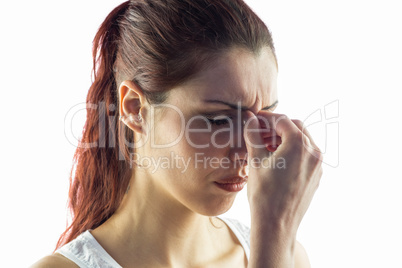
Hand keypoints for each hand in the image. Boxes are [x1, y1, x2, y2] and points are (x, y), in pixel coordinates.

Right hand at [244, 111, 322, 237]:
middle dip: (276, 127)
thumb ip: (253, 135)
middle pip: (295, 127)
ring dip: (284, 138)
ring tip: (265, 146)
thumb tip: (250, 119)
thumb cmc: (264, 194)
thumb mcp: (255, 160)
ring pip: (302, 141)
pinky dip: (292, 151)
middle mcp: (313, 152)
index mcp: (299, 144)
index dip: (266, 118)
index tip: (254, 120)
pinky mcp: (316, 176)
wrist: (276, 224)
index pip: (282, 120)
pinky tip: (276, 159)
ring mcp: (317, 165)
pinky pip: (306, 155)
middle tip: (259, 131)